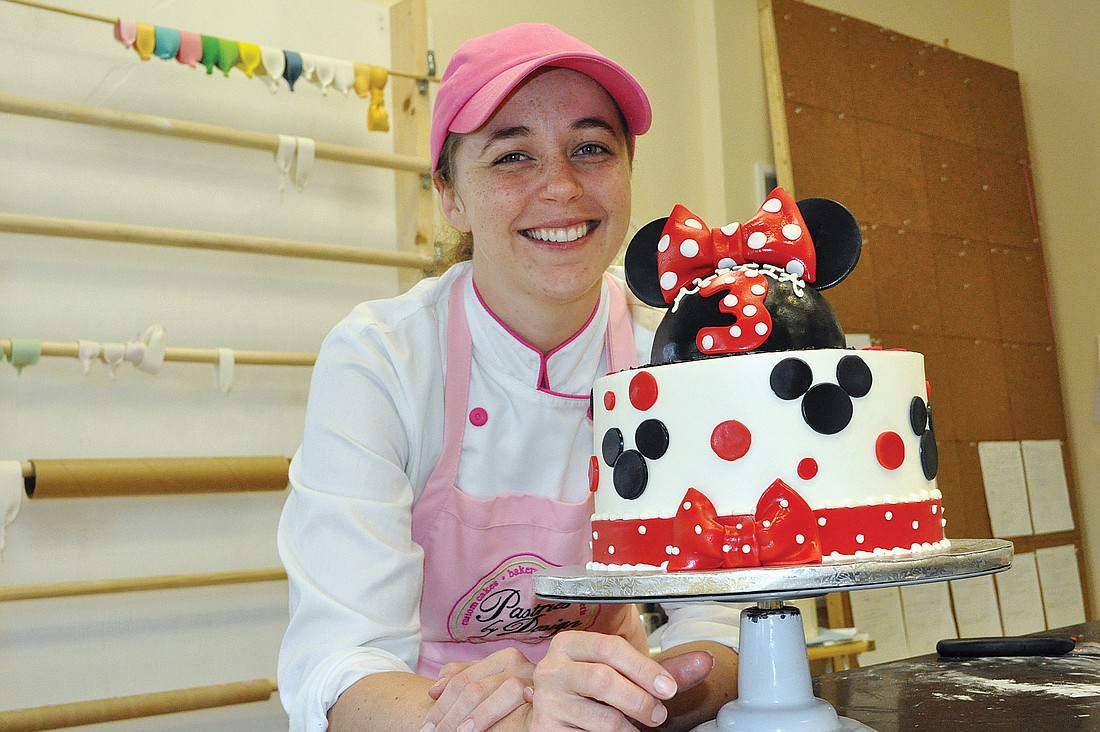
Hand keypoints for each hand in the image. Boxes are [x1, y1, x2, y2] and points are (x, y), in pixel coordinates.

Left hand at [420, 647, 534, 731]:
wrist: (560, 691)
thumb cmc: (511, 691)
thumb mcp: (488, 679)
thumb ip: (461, 677)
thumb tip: (433, 691)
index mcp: (502, 657)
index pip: (462, 681)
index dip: (441, 705)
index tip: (426, 727)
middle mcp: (518, 663)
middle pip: (476, 689)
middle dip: (452, 715)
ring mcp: (533, 679)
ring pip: (501, 693)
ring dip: (479, 716)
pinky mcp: (545, 696)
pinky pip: (526, 704)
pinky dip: (503, 712)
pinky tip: (495, 726)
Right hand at [524, 630, 693, 729]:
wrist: (558, 719)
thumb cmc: (595, 693)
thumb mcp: (625, 675)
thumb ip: (663, 669)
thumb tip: (705, 660)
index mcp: (569, 644)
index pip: (610, 648)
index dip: (645, 669)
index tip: (670, 688)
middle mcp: (552, 669)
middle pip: (603, 681)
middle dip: (640, 700)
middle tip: (657, 714)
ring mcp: (546, 702)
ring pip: (602, 719)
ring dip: (629, 728)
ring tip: (632, 726)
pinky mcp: (546, 731)